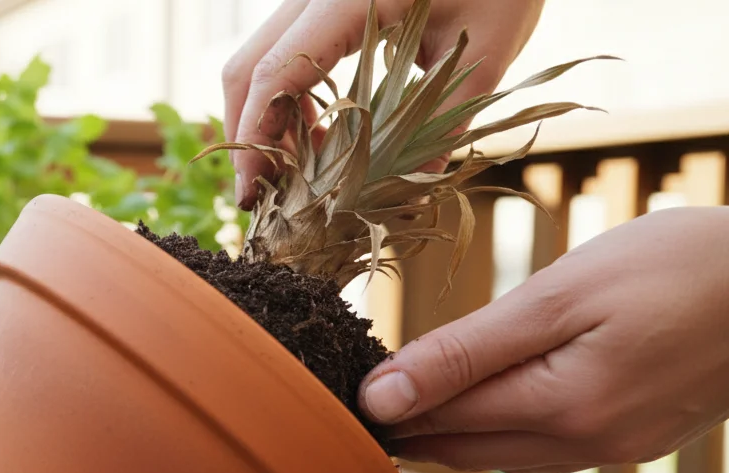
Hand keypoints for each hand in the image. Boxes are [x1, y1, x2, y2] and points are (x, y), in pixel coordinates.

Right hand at [223, 0, 544, 207]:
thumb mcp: (486, 50)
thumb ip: (445, 120)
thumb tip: (411, 191)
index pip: (274, 74)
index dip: (254, 138)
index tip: (253, 191)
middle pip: (247, 68)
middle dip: (248, 136)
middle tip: (263, 193)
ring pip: (258, 62)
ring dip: (265, 120)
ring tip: (297, 171)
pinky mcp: (323, 5)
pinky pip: (282, 54)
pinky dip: (286, 98)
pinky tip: (316, 133)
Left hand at [358, 206, 728, 472]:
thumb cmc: (676, 267)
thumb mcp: (558, 297)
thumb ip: (464, 351)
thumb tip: (379, 397)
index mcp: (559, 409)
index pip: (438, 422)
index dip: (384, 408)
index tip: (335, 393)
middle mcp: (586, 444)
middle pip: (466, 448)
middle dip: (411, 426)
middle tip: (354, 404)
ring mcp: (619, 446)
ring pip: (506, 453)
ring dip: (455, 430)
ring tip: (405, 401)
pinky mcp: (642, 436)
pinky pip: (551, 446)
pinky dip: (506, 426)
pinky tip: (488, 402)